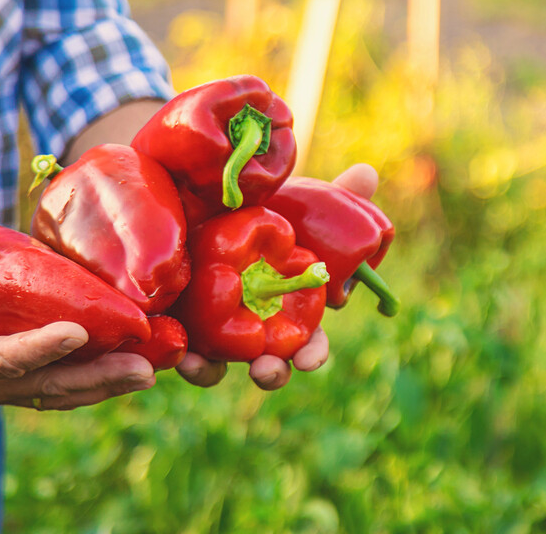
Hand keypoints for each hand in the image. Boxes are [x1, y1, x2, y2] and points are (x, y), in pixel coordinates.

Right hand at [0, 224, 154, 410]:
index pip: (3, 359)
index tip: (78, 332)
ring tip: (149, 372)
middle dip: (98, 378)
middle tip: (143, 368)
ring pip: (61, 392)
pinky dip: (94, 382)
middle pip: (48, 386)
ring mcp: (5, 387)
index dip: (40, 348)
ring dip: (106, 385)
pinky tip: (128, 369)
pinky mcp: (18, 380)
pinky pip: (60, 386)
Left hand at [175, 163, 379, 390]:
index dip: (312, 353)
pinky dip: (182, 357)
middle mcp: (254, 328)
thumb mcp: (298, 204)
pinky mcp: (178, 326)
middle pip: (268, 363)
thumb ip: (335, 196)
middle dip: (270, 373)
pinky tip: (179, 353)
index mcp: (289, 310)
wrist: (204, 206)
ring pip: (217, 368)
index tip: (308, 360)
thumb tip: (366, 173)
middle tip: (265, 370)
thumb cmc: (266, 214)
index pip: (309, 342)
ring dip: (211, 373)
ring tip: (200, 366)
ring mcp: (213, 332)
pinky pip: (180, 352)